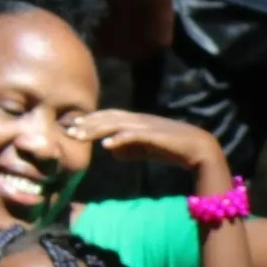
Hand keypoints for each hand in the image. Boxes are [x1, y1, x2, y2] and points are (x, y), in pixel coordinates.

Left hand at [65, 107, 229, 186]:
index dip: (91, 120)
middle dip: (87, 123)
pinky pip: (133, 136)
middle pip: (108, 118)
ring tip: (80, 135)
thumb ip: (128, 149)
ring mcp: (146, 126)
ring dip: (96, 130)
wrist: (198, 148)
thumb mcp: (145, 150)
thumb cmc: (172, 148)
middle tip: (68, 128)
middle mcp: (139, 119)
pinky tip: (107, 145)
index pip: (109, 117)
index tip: (73, 126)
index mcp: (136, 121)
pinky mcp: (155, 135)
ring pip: (116, 125)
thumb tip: (110, 149)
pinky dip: (119, 139)